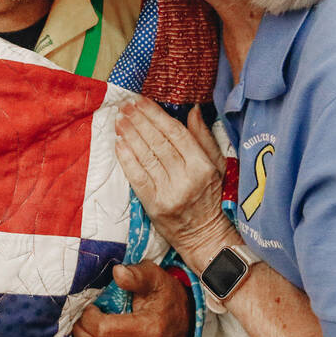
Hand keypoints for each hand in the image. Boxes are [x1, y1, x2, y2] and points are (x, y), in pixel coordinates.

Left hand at [73, 262, 190, 336]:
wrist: (183, 322)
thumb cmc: (164, 297)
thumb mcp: (154, 277)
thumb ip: (136, 274)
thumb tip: (118, 272)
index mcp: (150, 330)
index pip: (103, 330)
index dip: (88, 317)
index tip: (91, 308)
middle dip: (80, 331)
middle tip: (83, 319)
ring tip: (87, 334)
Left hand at [116, 98, 235, 263]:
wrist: (204, 235)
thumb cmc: (211, 196)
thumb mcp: (217, 165)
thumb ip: (204, 137)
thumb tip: (193, 109)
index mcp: (203, 166)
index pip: (176, 133)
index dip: (156, 115)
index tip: (141, 100)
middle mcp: (186, 178)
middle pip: (158, 142)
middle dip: (139, 120)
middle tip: (125, 105)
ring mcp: (169, 192)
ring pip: (146, 157)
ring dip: (130, 135)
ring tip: (119, 119)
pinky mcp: (154, 205)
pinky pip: (137, 177)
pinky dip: (127, 159)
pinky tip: (118, 144)